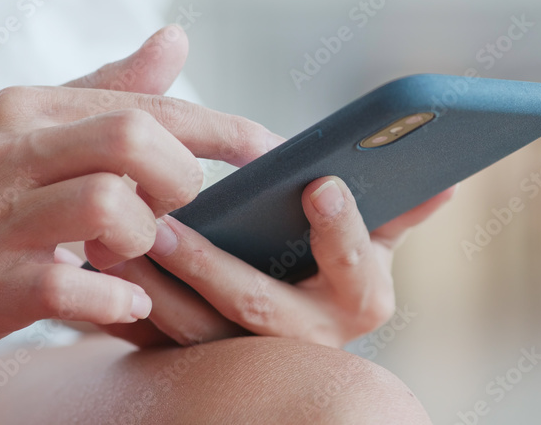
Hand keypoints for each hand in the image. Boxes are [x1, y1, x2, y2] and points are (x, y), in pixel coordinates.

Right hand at [0, 26, 283, 356]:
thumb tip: (176, 41)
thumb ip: (107, 88)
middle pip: (136, 141)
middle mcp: (12, 153)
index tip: (271, 148)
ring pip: (111, 205)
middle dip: (179, 179)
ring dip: (145, 237)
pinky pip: (78, 286)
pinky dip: (118, 297)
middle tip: (171, 205)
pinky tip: (122, 296)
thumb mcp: (26, 125)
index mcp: (30, 111)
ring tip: (131, 251)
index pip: (149, 106)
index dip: (223, 129)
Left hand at [92, 178, 455, 348]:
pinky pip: (155, 339)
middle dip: (212, 266)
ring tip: (114, 237)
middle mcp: (309, 339)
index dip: (343, 230)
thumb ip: (400, 209)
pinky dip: (124, 304)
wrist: (290, 326)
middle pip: (260, 309)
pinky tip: (94, 261)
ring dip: (151, 287)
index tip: (320, 184)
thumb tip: (447, 180)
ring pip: (195, 331)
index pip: (357, 268)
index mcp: (360, 300)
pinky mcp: (198, 361)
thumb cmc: (333, 265)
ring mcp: (249, 356)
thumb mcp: (374, 239)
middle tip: (169, 222)